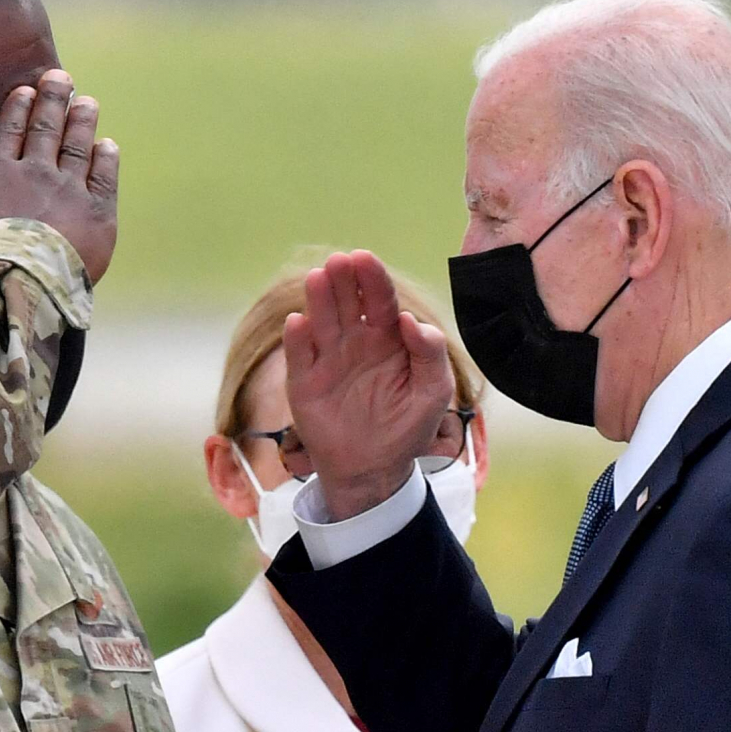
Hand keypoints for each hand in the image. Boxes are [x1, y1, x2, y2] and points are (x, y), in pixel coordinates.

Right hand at [0, 70, 118, 284]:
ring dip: (82, 121)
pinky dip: (106, 158)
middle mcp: (34, 172)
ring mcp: (68, 190)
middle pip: (45, 128)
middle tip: (61, 78)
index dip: (19, 107)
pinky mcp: (96, 213)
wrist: (11, 288)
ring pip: (77, 146)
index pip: (9, 130)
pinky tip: (107, 145)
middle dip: (53, 99)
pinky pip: (104, 177)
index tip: (27, 90)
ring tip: (87, 102)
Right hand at [281, 249, 459, 517]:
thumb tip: (411, 318)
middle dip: (343, 280)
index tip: (365, 259)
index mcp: (388, 337)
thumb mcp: (433, 392)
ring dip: (319, 299)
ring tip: (319, 278)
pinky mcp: (304, 383)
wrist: (374, 471)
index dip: (372, 278)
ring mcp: (328, 360)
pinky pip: (299, 356)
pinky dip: (297, 339)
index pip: (380, 299)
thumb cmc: (407, 428)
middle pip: (347, 302)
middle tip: (340, 262)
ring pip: (321, 321)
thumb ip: (430, 353)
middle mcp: (355, 341)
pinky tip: (298, 322)